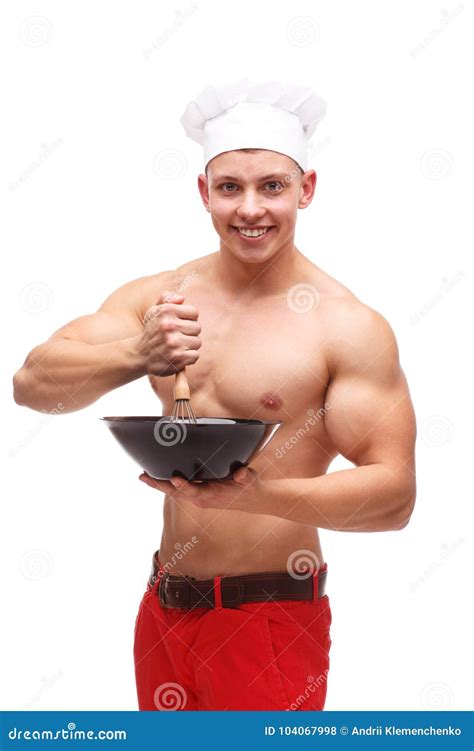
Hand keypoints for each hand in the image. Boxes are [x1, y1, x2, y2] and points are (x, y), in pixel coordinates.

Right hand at [136, 290, 201, 376]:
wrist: (139, 355)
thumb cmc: (151, 331)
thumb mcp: (154, 312)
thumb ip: (167, 300)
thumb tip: (182, 298)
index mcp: (166, 311)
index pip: (194, 312)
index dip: (188, 319)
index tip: (179, 324)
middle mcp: (169, 325)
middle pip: (197, 327)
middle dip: (189, 333)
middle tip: (176, 337)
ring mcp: (174, 342)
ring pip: (197, 342)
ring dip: (189, 346)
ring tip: (176, 346)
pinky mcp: (178, 357)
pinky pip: (195, 355)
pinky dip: (188, 358)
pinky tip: (177, 356)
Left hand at [138, 466, 261, 511]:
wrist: (252, 500)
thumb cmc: (249, 487)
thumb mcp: (250, 479)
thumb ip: (245, 476)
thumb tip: (242, 474)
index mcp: (212, 494)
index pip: (195, 490)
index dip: (184, 485)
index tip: (174, 478)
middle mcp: (202, 498)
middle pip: (176, 492)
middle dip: (159, 485)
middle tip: (143, 476)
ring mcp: (198, 497)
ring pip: (174, 492)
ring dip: (158, 485)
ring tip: (143, 476)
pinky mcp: (197, 494)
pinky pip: (178, 490)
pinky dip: (166, 484)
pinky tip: (157, 477)